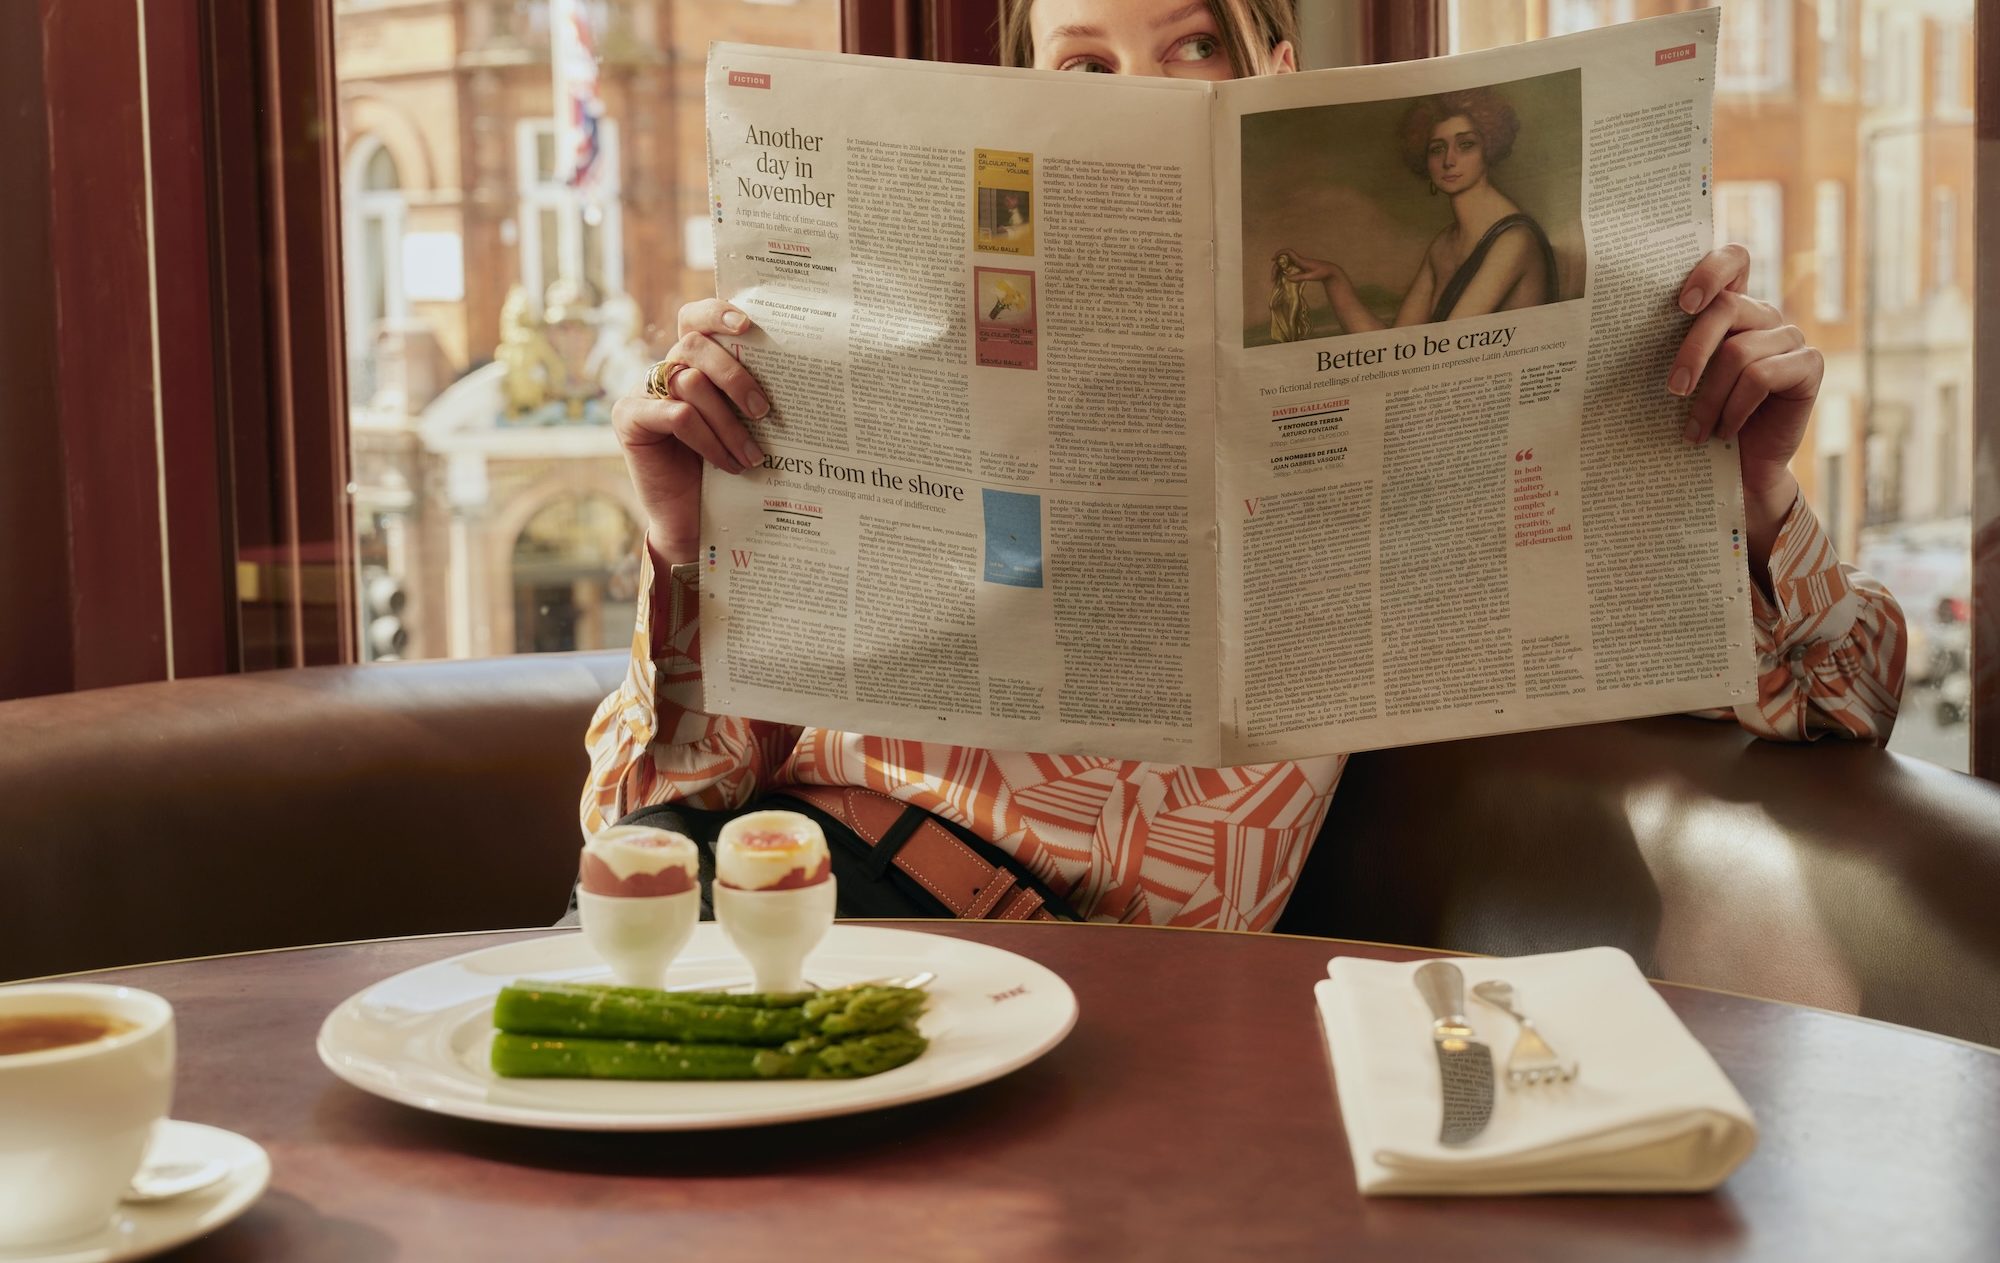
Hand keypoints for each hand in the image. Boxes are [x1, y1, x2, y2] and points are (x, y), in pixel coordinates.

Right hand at [610, 300, 769, 564]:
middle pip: (694, 346)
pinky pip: (676, 415)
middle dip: (734, 376)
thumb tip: (794, 375)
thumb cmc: (725, 470)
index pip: (695, 321)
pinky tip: (728, 464)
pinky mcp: (630, 419)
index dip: (716, 313)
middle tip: (764, 411)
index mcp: (692, 365)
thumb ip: (749, 397)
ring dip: (727, 422)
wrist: (694, 521)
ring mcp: (643, 393)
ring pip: (689, 383)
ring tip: (752, 455)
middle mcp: (664, 372)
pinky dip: (707, 439)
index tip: (748, 324)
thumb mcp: (741, 426)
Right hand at [1275, 249, 1343, 286]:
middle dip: (1276, 268)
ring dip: (1278, 272)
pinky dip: (1283, 274)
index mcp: (1301, 260)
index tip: (1273, 258)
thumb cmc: (1322, 272)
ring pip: (1285, 266)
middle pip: (1283, 261)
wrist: (1330, 271)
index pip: (1288, 252)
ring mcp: (1299, 265)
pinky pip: (1289, 269)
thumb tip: (1287, 278)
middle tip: (1272, 279)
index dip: (1280, 253)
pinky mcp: (1300, 269)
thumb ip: (1300, 277)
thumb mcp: (1312, 276)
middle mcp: (1298, 261)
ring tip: (1274, 281)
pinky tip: (1281, 280)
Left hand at [1668, 245, 1817, 583]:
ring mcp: (1790, 338)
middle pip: (1725, 309)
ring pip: (1739, 351)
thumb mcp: (1680, 381)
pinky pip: (1763, 375)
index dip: (1710, 270)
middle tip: (1672, 390)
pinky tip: (1724, 431)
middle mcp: (1764, 316)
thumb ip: (1666, 347)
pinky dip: (1736, 408)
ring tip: (1694, 430)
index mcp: (1732, 308)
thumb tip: (1608, 330)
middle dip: (1691, 352)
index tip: (1681, 304)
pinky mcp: (1809, 366)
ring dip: (1710, 398)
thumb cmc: (1699, 421)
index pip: (1733, 260)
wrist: (1737, 472)